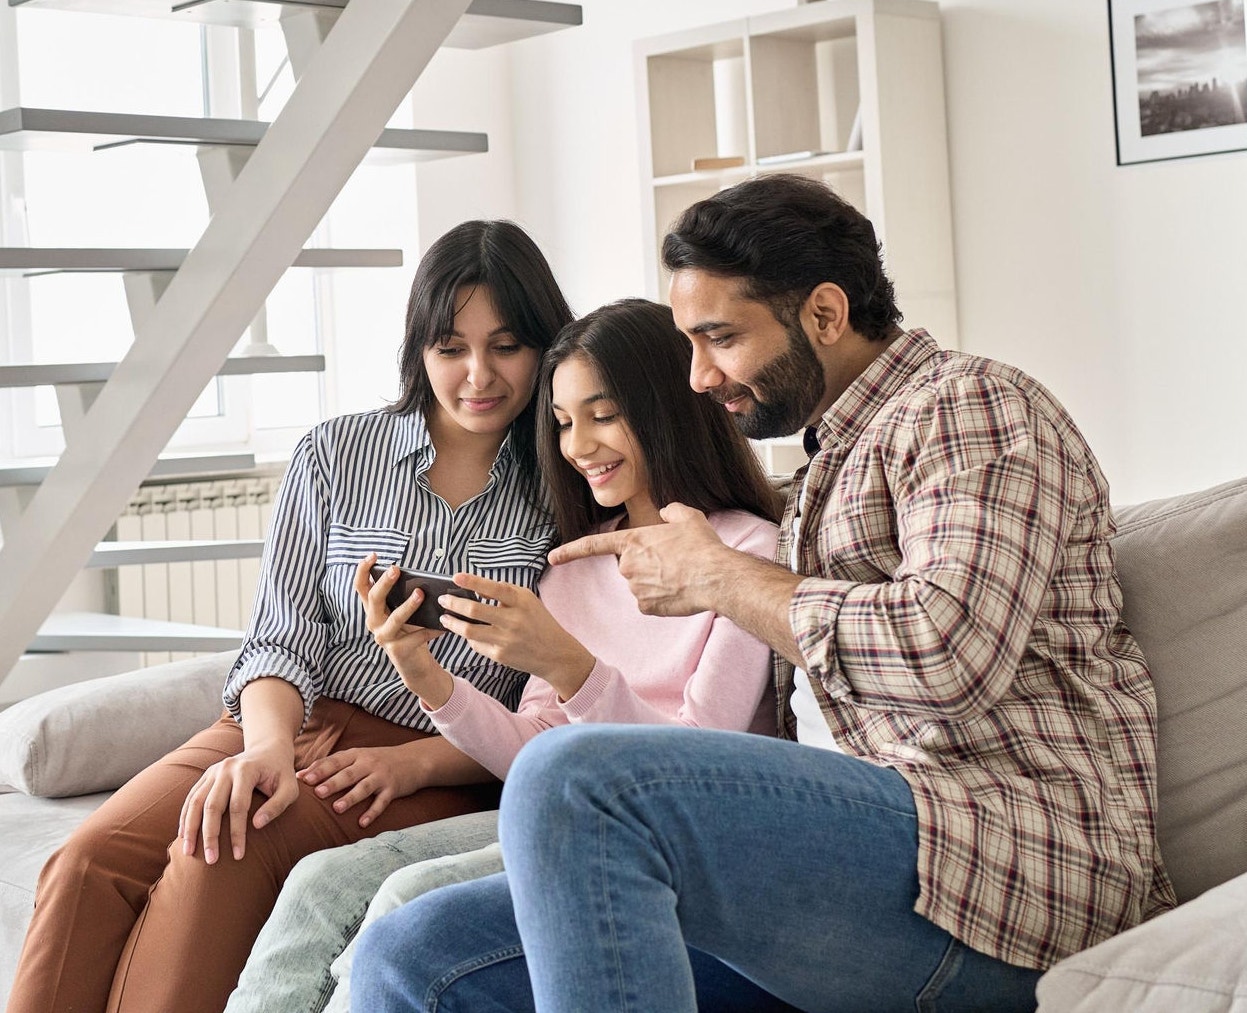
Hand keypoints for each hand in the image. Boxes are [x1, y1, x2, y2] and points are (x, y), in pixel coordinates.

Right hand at [179, 740, 297, 863]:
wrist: (268, 749)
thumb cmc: (281, 773)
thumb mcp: (290, 787)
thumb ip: (277, 805)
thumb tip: (257, 825)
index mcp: (246, 770)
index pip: (238, 806)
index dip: (237, 832)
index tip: (239, 855)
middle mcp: (226, 768)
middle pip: (212, 805)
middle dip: (210, 835)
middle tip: (211, 860)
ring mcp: (213, 771)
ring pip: (195, 802)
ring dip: (190, 828)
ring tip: (189, 853)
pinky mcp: (206, 776)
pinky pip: (191, 798)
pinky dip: (185, 817)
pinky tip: (184, 836)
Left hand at [297, 744, 424, 827]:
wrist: (414, 759)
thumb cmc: (378, 760)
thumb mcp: (357, 756)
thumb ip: (332, 764)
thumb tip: (300, 775)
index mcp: (356, 754)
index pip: (335, 761)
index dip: (320, 769)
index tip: (304, 778)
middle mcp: (369, 763)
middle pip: (348, 774)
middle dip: (333, 783)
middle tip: (318, 793)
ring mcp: (382, 776)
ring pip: (364, 787)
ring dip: (350, 798)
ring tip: (337, 809)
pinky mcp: (393, 789)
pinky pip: (382, 802)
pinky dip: (372, 812)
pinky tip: (362, 823)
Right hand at [355, 555, 453, 703]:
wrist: (414, 664)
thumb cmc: (409, 631)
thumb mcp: (403, 612)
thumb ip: (405, 597)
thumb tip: (420, 581)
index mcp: (373, 609)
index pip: (361, 587)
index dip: (363, 570)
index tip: (373, 555)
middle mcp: (373, 622)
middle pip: (374, 598)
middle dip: (384, 583)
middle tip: (396, 569)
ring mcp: (383, 637)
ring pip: (394, 618)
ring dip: (408, 605)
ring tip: (421, 594)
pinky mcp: (397, 650)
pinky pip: (415, 637)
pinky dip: (430, 630)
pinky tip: (442, 626)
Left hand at [438, 573, 595, 699]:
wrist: (555, 654)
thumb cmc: (539, 622)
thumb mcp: (528, 601)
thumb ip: (505, 594)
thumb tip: (473, 589)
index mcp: (522, 601)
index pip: (493, 588)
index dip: (473, 582)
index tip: (455, 577)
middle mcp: (514, 620)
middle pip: (474, 610)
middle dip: (453, 604)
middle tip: (443, 600)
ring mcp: (506, 639)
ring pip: (469, 630)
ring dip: (453, 623)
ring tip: (445, 617)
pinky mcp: (500, 655)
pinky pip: (476, 644)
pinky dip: (468, 637)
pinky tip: (464, 632)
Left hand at [547, 503, 727, 615]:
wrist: (715, 577)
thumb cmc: (702, 546)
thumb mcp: (687, 517)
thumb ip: (671, 511)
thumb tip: (666, 513)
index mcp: (632, 541)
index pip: (593, 545)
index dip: (570, 551)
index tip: (552, 558)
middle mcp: (628, 565)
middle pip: (630, 566)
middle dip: (646, 565)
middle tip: (672, 562)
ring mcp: (635, 588)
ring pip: (640, 585)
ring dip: (655, 582)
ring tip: (680, 576)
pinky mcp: (645, 607)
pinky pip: (649, 603)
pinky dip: (661, 599)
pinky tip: (677, 592)